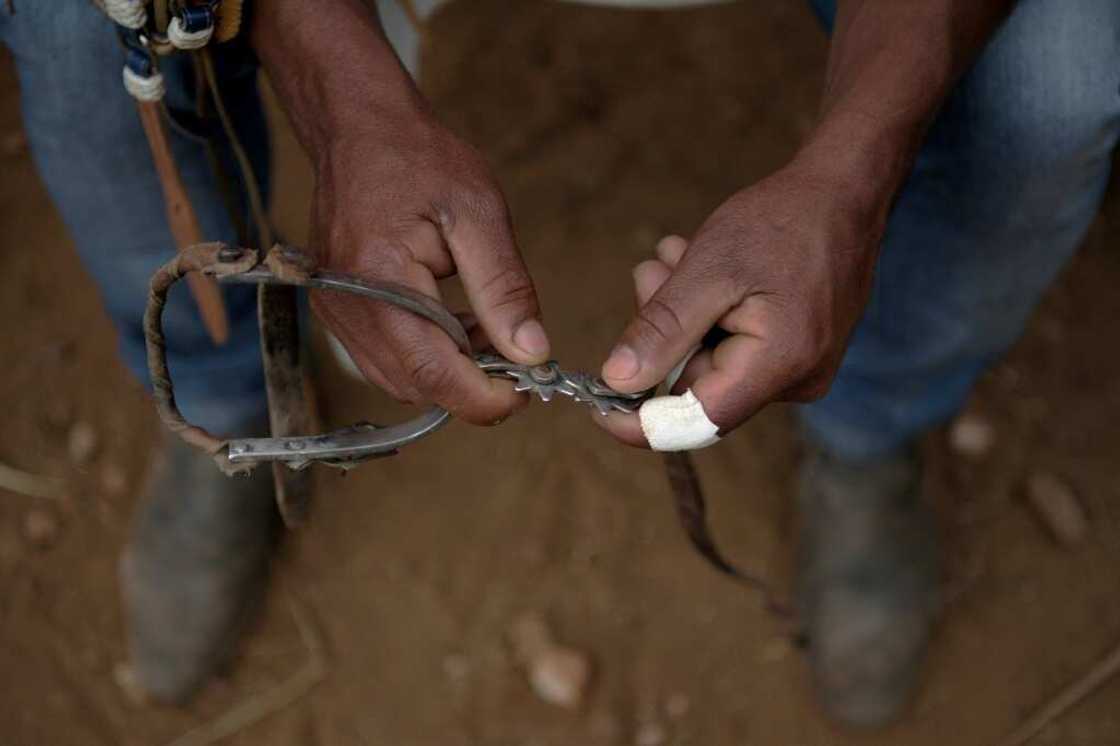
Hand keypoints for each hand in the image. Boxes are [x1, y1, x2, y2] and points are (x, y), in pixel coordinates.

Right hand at [310, 108, 550, 424]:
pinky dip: (427, 354)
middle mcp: (345, 305)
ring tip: (487, 325)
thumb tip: (532, 351)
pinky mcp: (337, 311)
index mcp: (378, 278)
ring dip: (450, 370)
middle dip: (471, 383)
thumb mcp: (479, 212)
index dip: (483, 398)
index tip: (526, 392)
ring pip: (400, 380)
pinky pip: (386, 359)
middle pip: (415, 385)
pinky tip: (457, 319)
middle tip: (516, 350)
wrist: (359, 128)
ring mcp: (335, 312)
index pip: (432, 372)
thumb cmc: (419, 158)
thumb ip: (504, 287)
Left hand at [595, 156, 885, 446]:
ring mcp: (800, 370)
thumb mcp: (709, 270)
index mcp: (779, 364)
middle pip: (698, 386)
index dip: (639, 421)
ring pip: (709, 362)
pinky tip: (702, 265)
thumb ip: (663, 330)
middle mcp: (796, 381)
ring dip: (682, 313)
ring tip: (679, 254)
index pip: (695, 422)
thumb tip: (617, 381)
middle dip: (664, 333)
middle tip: (653, 272)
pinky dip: (707, 312)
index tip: (595, 404)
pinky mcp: (796, 354)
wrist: (844, 193)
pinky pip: (733, 350)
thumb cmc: (783, 221)